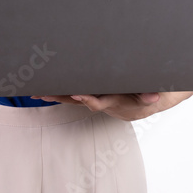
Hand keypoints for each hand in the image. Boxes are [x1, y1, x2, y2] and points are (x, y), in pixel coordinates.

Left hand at [31, 93, 162, 120]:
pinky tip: (45, 90)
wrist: (149, 102)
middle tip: (44, 94)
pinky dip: (61, 92)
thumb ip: (151, 95)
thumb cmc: (152, 94)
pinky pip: (75, 94)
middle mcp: (103, 102)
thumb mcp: (155, 94)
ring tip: (37, 92)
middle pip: (79, 101)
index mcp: (116, 101)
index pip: (100, 101)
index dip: (88, 99)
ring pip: (74, 98)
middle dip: (62, 97)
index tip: (77, 94)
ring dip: (56, 96)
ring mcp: (97, 99)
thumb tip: (154, 98)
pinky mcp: (94, 95)